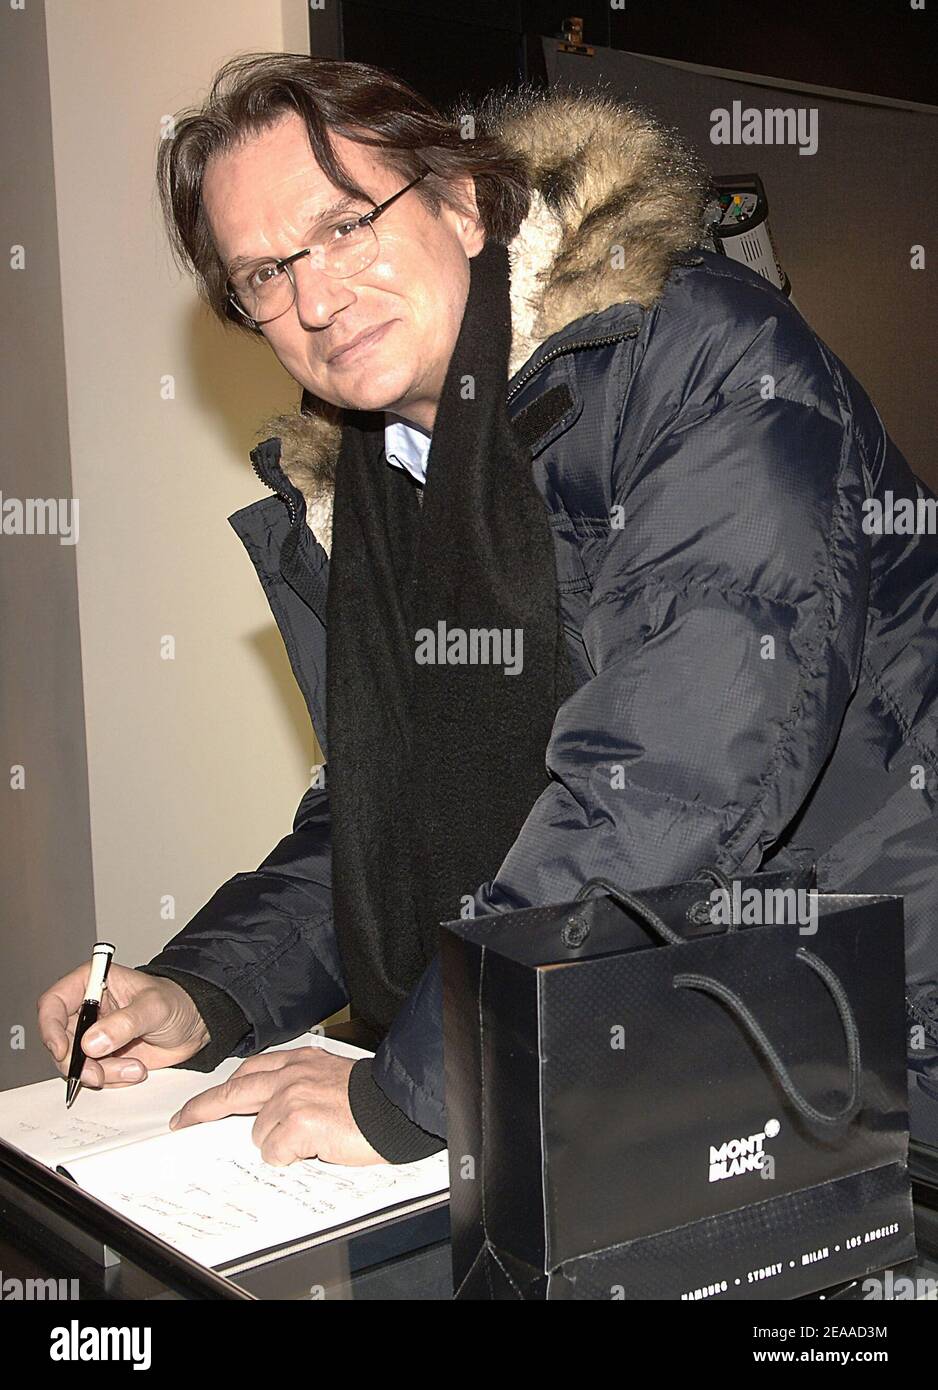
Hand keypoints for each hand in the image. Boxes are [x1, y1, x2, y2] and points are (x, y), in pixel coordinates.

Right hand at [38, 962, 209, 1088]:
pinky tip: (135, 1070)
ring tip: (134, 1069)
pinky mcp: (103, 1057)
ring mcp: (93, 1035)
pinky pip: (93, 1075)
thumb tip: (91, 1042)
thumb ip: (125, 1023)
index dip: (50, 1028)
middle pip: (59, 1040)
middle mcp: (87, 1009)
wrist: (196, 1025)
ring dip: (101, 1073)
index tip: (63, 1051)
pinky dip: (112, 1079)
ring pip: (75, 1063)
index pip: (53, 1003)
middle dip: (77, 1062)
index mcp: (91, 982)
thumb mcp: (154, 1007)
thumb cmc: (177, 1002)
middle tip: (99, 1074)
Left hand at [168, 1047, 387, 1166]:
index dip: (223, 1089)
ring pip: (258, 1132)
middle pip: (232, 1092)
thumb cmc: (370, 1099)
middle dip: (202, 1109)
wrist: (396, 1106)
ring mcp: (292, 1097)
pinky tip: (314, 1149)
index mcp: (299, 1060)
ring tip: (310, 1142)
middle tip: (183, 1122)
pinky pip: (275, 1151)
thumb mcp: (329, 1077)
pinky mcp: (298, 1123)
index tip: (202, 1102)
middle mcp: (291, 1074)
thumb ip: (298, 1085)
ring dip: (276, 1143)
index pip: (249, 1071)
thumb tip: (271, 1112)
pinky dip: (289, 1157)